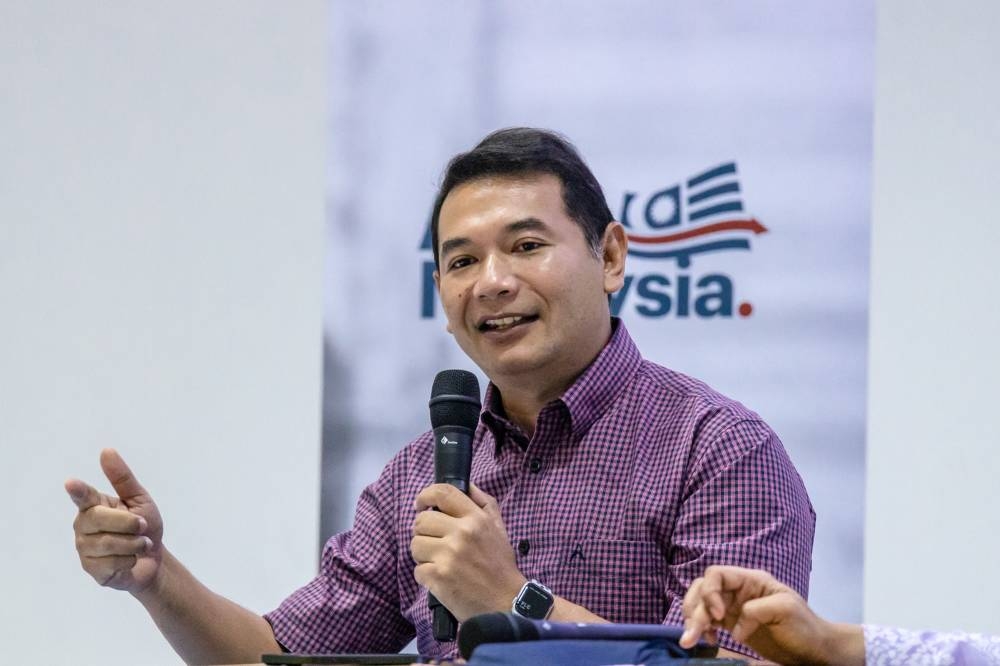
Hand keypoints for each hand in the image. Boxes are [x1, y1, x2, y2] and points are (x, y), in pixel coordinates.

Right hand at [65, 448, 163, 593]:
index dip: (78, 491)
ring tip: (140, 544)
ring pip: (108, 543)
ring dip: (134, 543)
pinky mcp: (91, 569)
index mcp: (93, 505)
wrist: (153, 558)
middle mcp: (83, 526)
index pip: (83, 496)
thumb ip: (123, 478)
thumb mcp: (140, 499)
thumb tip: (106, 450)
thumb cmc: (144, 526)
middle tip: (143, 526)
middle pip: (100, 519)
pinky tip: (130, 560)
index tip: (70, 483)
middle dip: (129, 523)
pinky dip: (130, 560)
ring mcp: (84, 549)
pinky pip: (112, 563)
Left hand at [411, 483, 524, 621]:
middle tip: (435, 542)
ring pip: (415, 545)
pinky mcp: (438, 577)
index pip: (443, 493)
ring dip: (423, 554)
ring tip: (439, 562)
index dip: (426, 495)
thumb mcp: (498, 527)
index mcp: (475, 518)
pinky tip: (441, 579)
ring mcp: (448, 555)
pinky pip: (417, 570)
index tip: (421, 505)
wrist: (506, 601)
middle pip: (421, 521)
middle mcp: (461, 533)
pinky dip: (426, 575)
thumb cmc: (500, 564)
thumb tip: (465, 484)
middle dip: (424, 532)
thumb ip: (483, 502)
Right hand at [679, 566, 862, 665]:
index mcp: (750, 580)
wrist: (814, 649)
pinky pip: (707, 621)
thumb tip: (733, 626)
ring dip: (692, 620)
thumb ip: (756, 610)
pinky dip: (701, 630)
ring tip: (689, 640)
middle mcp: (737, 590)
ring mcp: (733, 607)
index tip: (717, 615)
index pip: (717, 574)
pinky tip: (707, 641)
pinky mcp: (732, 624)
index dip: (709, 591)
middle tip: (692, 634)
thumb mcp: (785, 610)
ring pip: (700, 605)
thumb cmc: (804, 626)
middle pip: (702, 589)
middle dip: (694, 609)